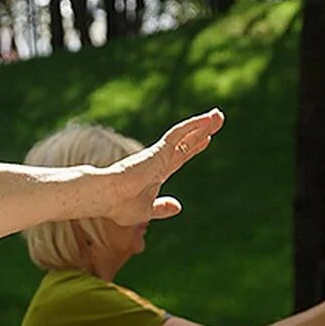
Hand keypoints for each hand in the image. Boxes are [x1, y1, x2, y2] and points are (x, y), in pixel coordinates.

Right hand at [104, 109, 223, 225]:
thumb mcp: (146, 211)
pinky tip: (207, 120)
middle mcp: (158, 162)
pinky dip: (193, 126)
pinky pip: (178, 134)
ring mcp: (158, 155)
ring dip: (202, 125)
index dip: (192, 148)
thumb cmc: (120, 206)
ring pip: (184, 135)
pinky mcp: (158, 150)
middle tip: (217, 119)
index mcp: (154, 175)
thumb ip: (161, 207)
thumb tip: (178, 206)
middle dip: (201, 132)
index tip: (205, 139)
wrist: (106, 196)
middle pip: (185, 144)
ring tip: (218, 114)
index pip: (178, 158)